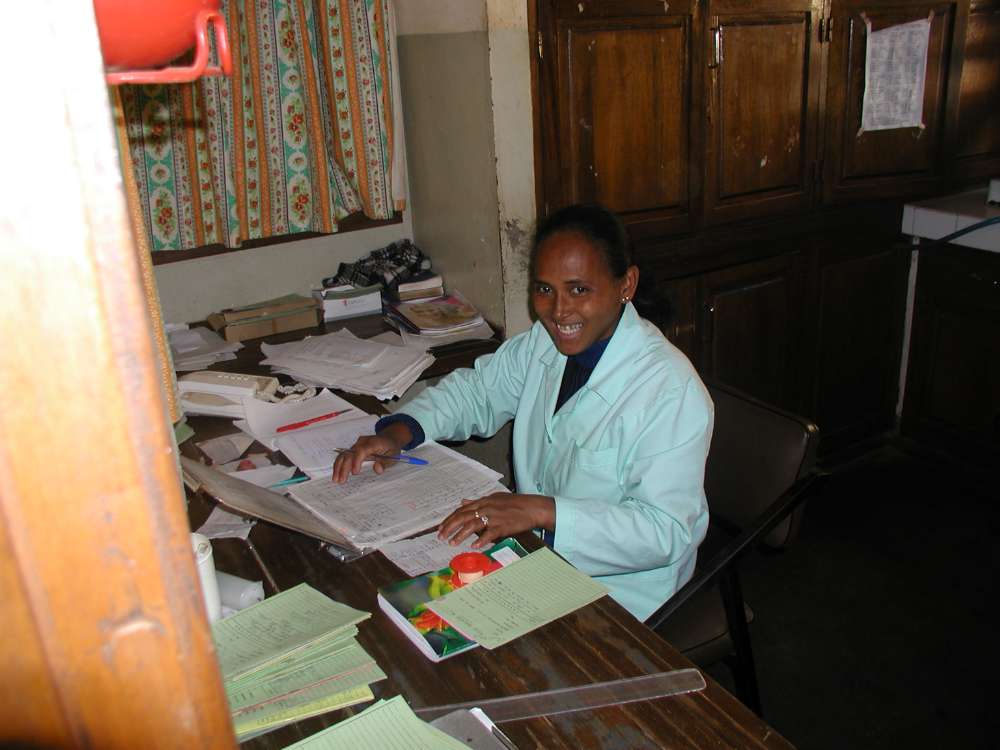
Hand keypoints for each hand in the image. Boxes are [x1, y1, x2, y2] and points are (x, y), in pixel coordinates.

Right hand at [331, 422, 411, 482]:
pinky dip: (339, 465)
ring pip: (344, 454)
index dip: (356, 461)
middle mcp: (362, 442)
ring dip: (338, 467)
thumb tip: (377, 469)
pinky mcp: (353, 449)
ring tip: (336, 479)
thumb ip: (385, 463)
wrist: (389, 438)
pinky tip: (337, 474)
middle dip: (344, 467)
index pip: (361, 450)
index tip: (355, 473)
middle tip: (341, 480)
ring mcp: (357, 445)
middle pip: (349, 453)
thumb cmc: (391, 447)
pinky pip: (344, 456)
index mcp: (373, 442)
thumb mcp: (394, 455)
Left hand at [437, 493, 554, 548]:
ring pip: (472, 525)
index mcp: (483, 501)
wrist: (532, 508)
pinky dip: (481, 540)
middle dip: (450, 527)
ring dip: (461, 535)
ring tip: (452, 543)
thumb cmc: (514, 503)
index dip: (450, 519)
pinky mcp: (502, 526)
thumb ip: (477, 501)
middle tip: (441, 537)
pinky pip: (489, 534)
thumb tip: (463, 502)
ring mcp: (494, 517)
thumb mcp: (494, 498)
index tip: (440, 527)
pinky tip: (474, 546)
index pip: (461, 510)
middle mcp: (486, 508)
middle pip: (463, 517)